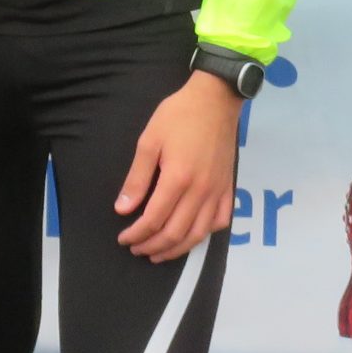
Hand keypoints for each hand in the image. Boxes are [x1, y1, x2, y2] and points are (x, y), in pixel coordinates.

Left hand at [115, 74, 242, 261]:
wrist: (215, 99)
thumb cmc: (178, 116)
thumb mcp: (149, 141)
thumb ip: (137, 178)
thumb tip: (123, 209)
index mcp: (177, 179)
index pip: (154, 220)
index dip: (136, 234)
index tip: (124, 239)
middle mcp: (200, 191)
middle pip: (175, 232)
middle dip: (153, 246)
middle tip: (137, 249)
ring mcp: (217, 191)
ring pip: (198, 234)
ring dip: (177, 249)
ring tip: (160, 253)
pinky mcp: (228, 187)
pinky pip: (220, 221)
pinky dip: (205, 234)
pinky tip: (192, 235)